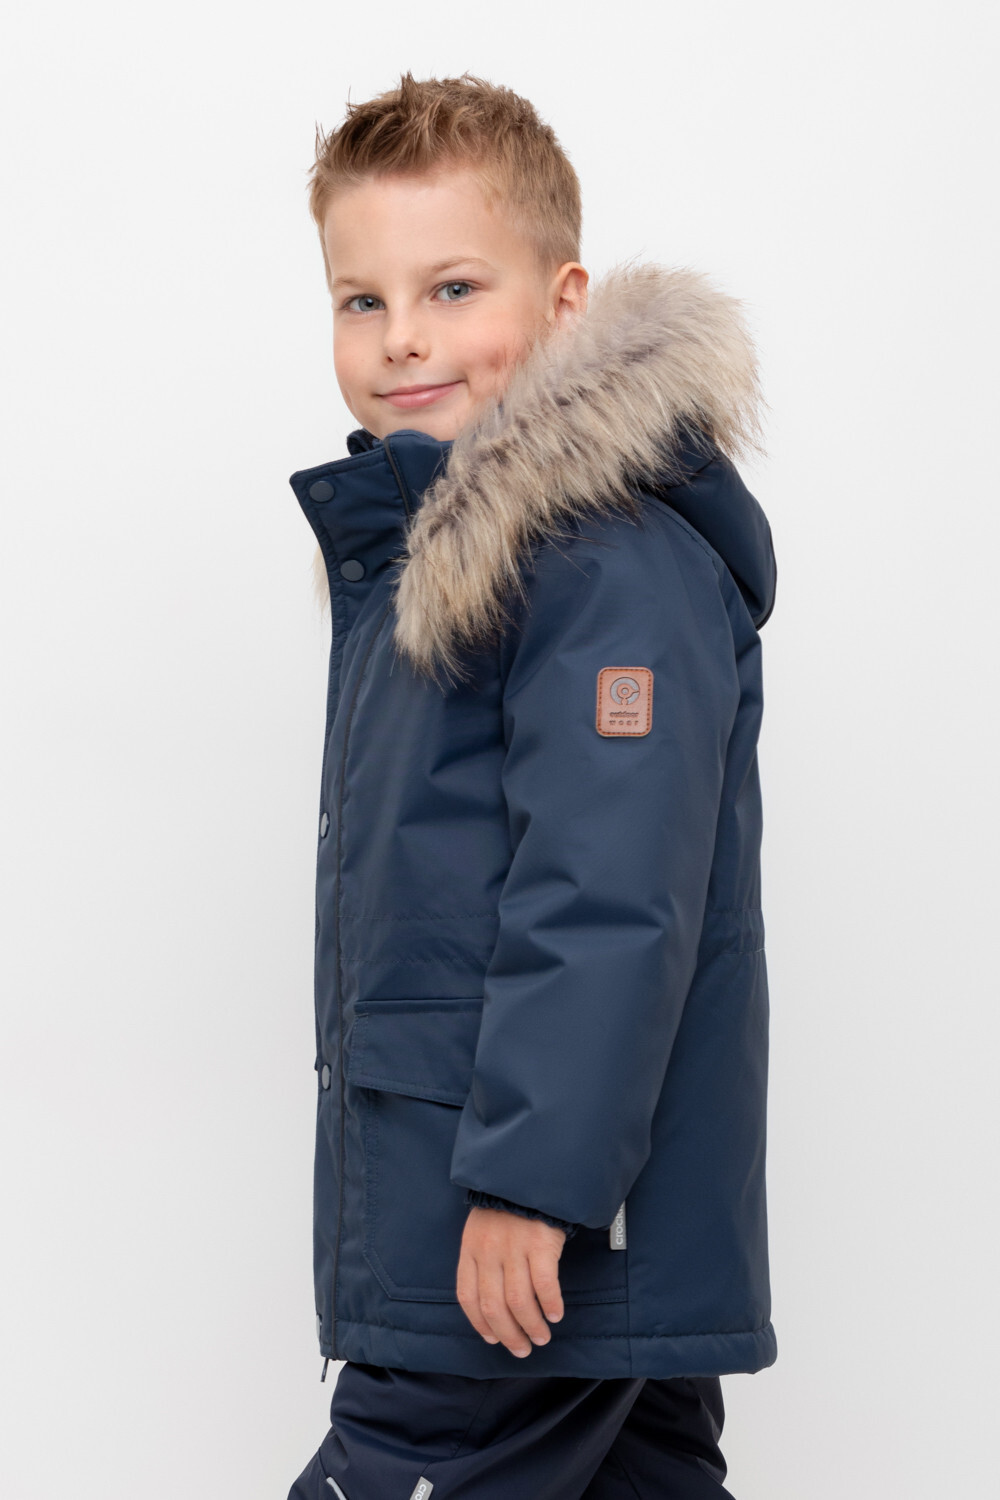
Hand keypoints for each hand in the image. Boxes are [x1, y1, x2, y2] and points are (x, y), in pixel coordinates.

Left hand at [456, 1206, 565, 1356]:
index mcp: (471, 1248)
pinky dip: (550, 1304)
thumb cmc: (506, 1205)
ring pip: (519, 1301)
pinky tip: (555, 1314)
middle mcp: (489, 1251)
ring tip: (541, 1337)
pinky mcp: (540, 1243)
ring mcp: (514, 1247)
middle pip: (494, 1306)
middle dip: (508, 1334)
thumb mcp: (481, 1228)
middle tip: (522, 1349)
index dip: (480, 1323)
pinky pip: (545, 1284)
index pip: (468, 1296)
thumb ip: (482, 1260)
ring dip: (531, 1326)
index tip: (493, 1339)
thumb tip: (491, 1303)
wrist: (529, 1174)